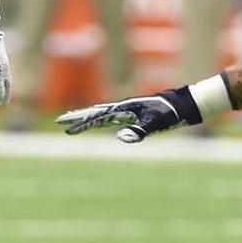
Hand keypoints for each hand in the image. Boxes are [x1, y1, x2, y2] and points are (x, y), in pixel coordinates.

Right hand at [55, 90, 193, 142]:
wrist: (181, 105)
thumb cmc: (168, 115)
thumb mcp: (154, 124)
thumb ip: (138, 130)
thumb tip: (121, 137)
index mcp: (123, 109)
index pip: (96, 118)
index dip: (81, 124)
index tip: (67, 130)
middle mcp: (122, 108)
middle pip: (94, 112)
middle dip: (77, 117)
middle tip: (60, 121)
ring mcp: (126, 110)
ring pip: (100, 113)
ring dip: (86, 116)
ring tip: (73, 119)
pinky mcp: (132, 113)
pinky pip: (110, 115)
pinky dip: (99, 117)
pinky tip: (98, 120)